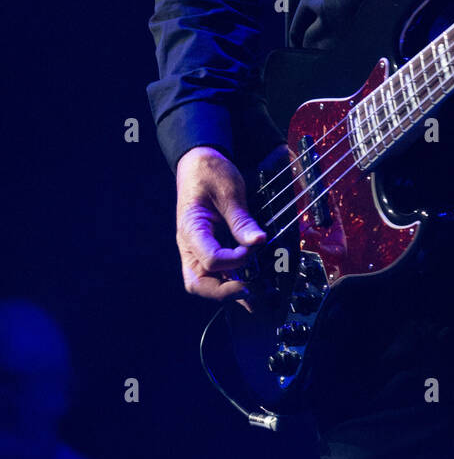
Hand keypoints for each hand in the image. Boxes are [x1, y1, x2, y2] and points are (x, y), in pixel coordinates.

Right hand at [175, 146, 265, 304]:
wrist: (199, 162)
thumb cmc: (210, 172)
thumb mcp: (229, 191)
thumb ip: (242, 220)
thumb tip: (259, 241)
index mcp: (191, 228)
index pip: (210, 259)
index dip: (235, 260)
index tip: (254, 248)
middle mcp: (189, 244)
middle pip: (198, 282)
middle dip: (223, 291)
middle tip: (250, 290)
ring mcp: (196, 248)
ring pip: (204, 282)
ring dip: (227, 291)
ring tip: (254, 296)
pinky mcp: (205, 248)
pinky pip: (213, 273)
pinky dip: (229, 281)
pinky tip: (248, 285)